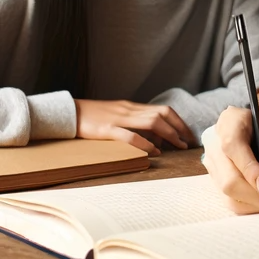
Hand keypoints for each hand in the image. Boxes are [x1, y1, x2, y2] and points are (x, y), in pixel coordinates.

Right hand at [75, 99, 193, 155]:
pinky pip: (129, 135)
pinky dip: (145, 143)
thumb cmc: (94, 117)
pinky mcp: (106, 129)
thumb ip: (136, 124)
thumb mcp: (118, 117)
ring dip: (169, 134)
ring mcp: (119, 119)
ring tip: (178, 146)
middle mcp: (130, 110)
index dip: (179, 122)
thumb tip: (156, 139)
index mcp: (133, 107)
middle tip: (189, 142)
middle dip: (180, 128)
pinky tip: (154, 152)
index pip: (164, 110)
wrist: (68, 112)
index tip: (189, 135)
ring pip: (151, 122)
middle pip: (163, 114)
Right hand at [200, 106, 258, 213]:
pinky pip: (231, 201)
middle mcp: (214, 143)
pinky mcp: (217, 182)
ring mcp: (212, 164)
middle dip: (256, 193)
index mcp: (230, 121)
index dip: (249, 168)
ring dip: (256, 202)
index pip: (232, 145)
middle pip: (227, 177)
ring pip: (228, 194)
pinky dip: (252, 205)